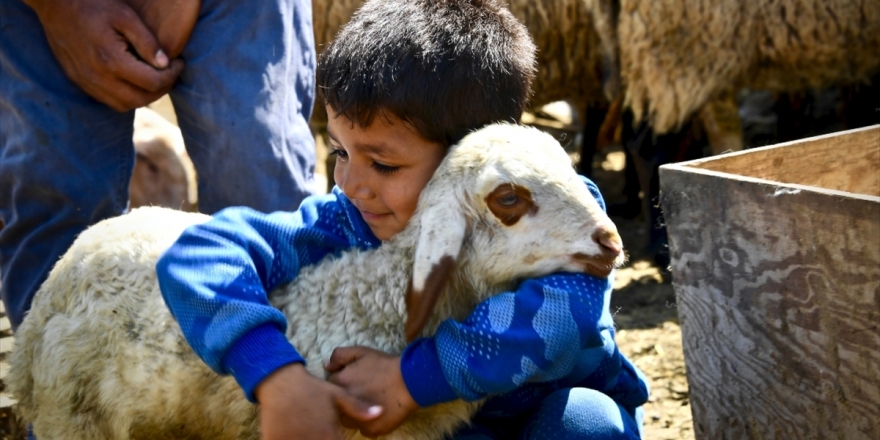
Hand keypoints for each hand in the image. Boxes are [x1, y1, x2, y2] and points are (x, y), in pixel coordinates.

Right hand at [24, 0, 186, 110]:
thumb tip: (164, 64)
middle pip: (141, 100)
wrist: (55, 4)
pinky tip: (133, 82)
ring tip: (155, 80)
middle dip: (162, 90)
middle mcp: (98, 77)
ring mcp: (86, 82)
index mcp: (111, 60)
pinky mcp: (79, 82)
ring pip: (124, 105)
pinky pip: (108, 101)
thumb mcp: (125, 16)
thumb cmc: (93, 5)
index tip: (178, 63)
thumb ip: (147, 42)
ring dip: (144, 97)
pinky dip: (126, 97)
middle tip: (171, 75)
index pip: (153, 82)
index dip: (172, 75)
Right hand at [255, 363, 382, 439]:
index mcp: (328, 434)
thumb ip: (358, 407)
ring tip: (309, 430)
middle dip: (322, 439)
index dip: (336, 439)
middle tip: (321, 430)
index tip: (335, 434)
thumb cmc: (310, 389)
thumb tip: (379, 413)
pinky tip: (295, 432)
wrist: (280, 382)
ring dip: (309, 439)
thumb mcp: (336, 395)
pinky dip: (290, 439)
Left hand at [325, 346, 419, 436]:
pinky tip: (378, 413)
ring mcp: (357, 419)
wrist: (409, 381)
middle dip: (344, 402)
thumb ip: (339, 355)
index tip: (352, 383)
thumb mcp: (361, 352)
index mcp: (340, 384)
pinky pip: (364, 429)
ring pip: (348, 421)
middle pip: (337, 407)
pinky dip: (369, 422)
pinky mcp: (371, 430)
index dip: (341, 386)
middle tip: (360, 394)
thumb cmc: (384, 365)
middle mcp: (344, 404)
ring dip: (354, 414)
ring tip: (368, 405)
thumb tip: (327, 367)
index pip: (329, 389)